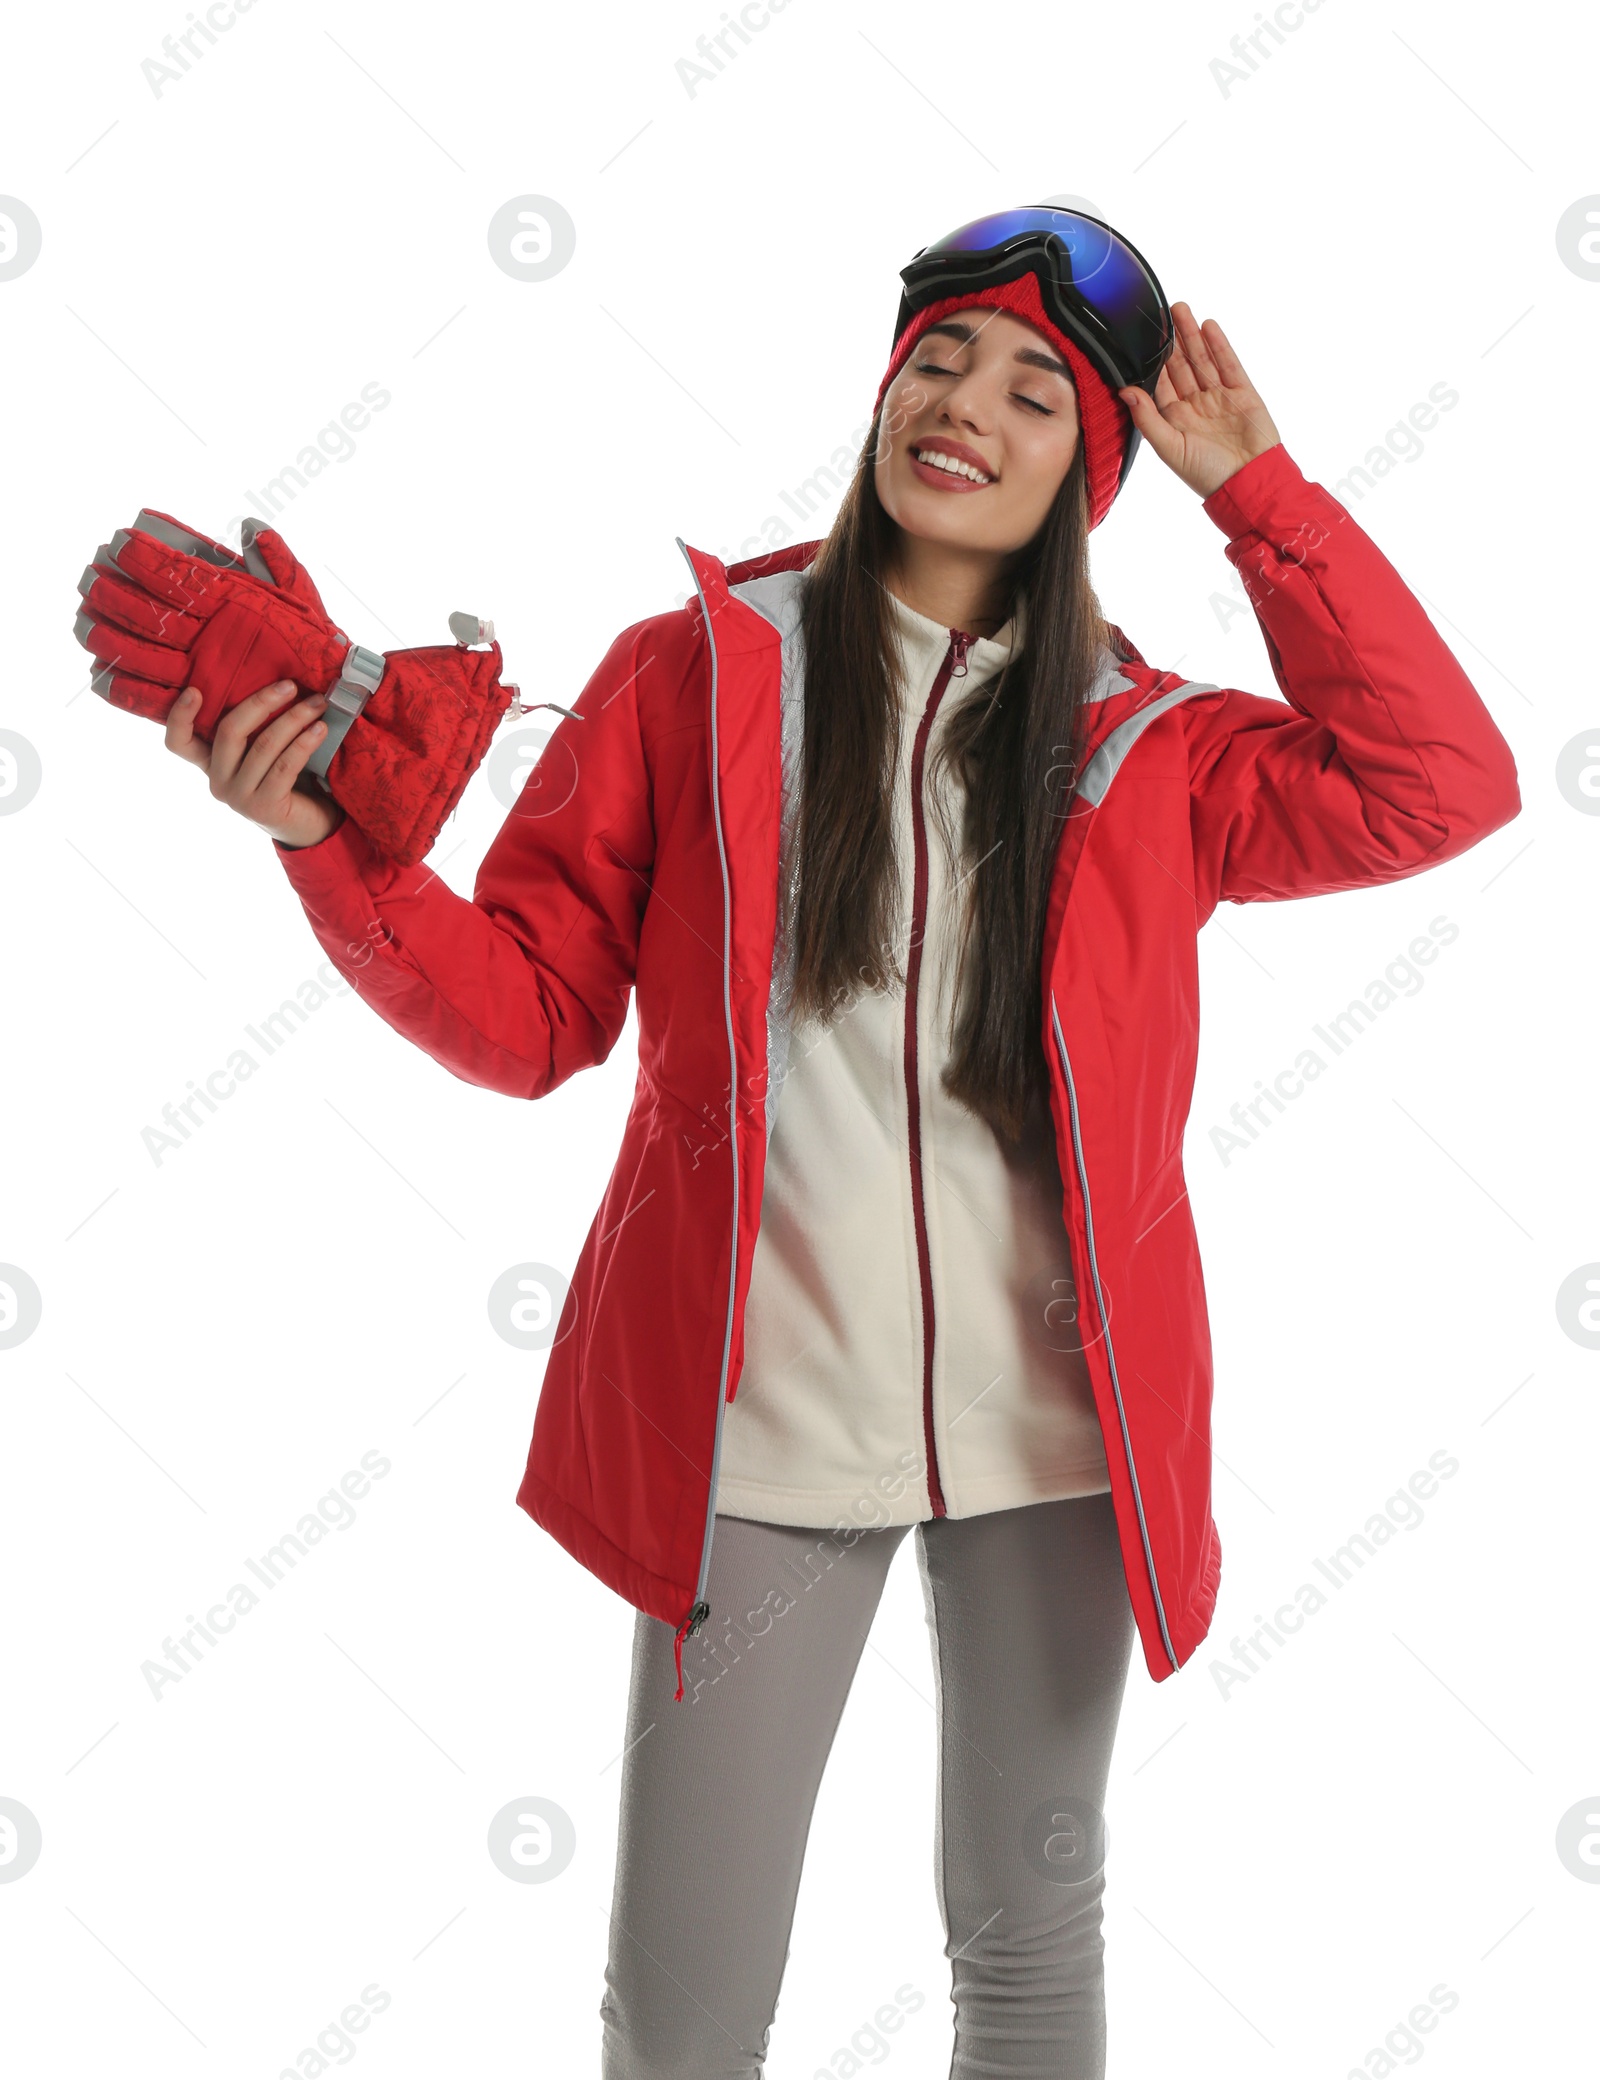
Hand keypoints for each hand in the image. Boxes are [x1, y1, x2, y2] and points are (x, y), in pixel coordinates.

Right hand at [165, 677, 346, 848]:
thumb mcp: (262, 752)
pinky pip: (285, 765)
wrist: (307, 826)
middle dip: (262, 702)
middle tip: (290, 685)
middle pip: (230, 731)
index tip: (194, 691)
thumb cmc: (285, 780)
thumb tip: (276, 682)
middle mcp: (217, 781)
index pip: (179, 743)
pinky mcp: (264, 807)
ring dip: (294, 719)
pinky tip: (320, 729)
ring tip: (317, 704)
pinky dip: (304, 743)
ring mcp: (239, 797)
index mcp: (210, 764)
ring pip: (264, 745)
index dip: (180, 717)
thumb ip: (254, 729)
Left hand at [1117, 302, 1280, 499]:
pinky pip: (1229, 364)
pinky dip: (1219, 345)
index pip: (1160, 383)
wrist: (1249, 482)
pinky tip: (1208, 326)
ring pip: (1203, 360)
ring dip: (1192, 336)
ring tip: (1181, 310)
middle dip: (1173, 340)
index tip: (1142, 336)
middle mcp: (1196, 405)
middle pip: (1181, 366)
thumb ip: (1147, 418)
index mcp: (1175, 419)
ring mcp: (1219, 398)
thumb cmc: (1207, 475)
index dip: (1153, 360)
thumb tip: (1125, 391)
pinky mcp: (1242, 393)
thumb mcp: (1170, 448)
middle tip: (1162, 312)